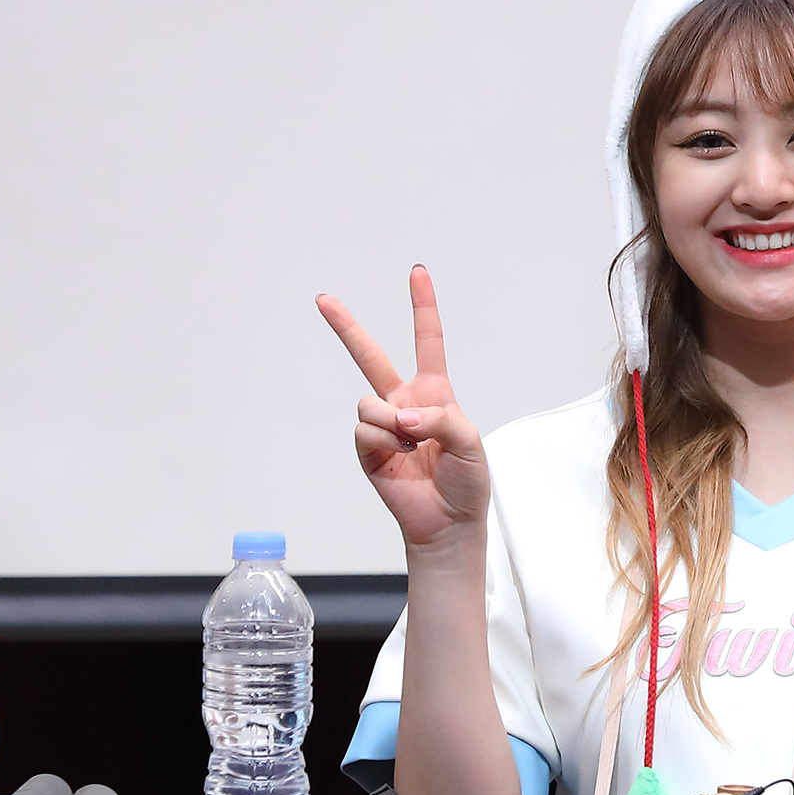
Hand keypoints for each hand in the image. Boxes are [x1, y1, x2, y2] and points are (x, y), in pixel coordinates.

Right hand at [316, 266, 489, 552]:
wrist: (448, 522)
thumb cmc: (467, 481)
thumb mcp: (470, 443)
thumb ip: (440, 419)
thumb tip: (401, 416)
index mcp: (434, 392)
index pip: (427, 341)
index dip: (423, 306)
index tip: (417, 272)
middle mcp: (404, 402)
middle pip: (370, 356)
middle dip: (346, 327)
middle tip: (323, 299)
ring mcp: (384, 425)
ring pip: (369, 402)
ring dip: (393, 422)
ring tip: (413, 447)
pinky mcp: (368, 450)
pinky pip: (365, 430)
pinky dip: (384, 441)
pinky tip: (400, 458)